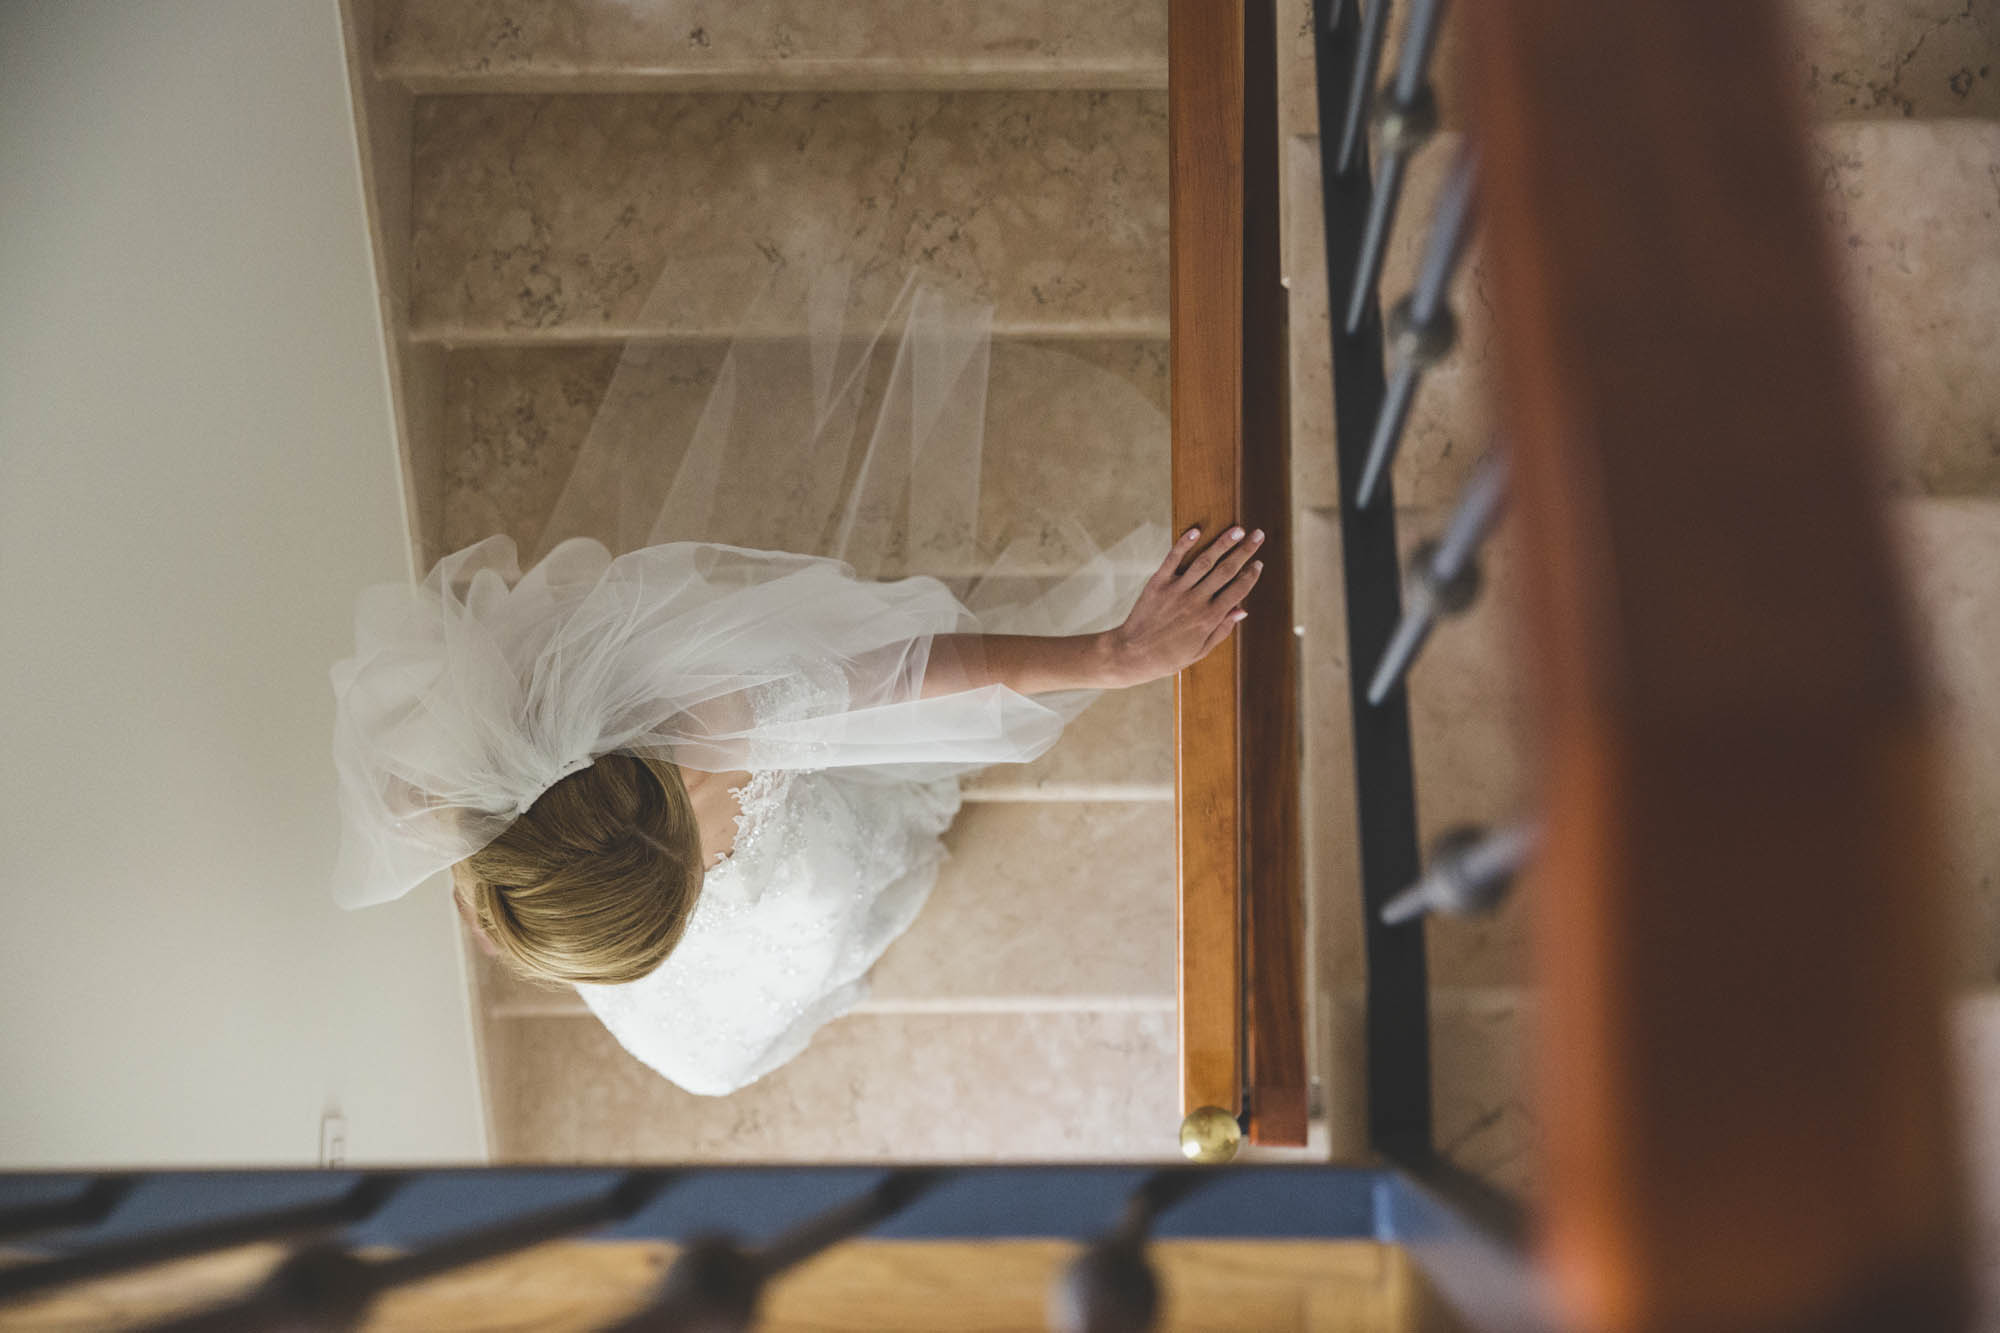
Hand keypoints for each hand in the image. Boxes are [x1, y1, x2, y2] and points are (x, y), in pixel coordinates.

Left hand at [1103, 525, 1265, 686]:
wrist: (1132, 655)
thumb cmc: (1169, 657)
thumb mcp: (1201, 650)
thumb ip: (1222, 629)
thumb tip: (1242, 610)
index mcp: (1209, 618)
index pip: (1237, 590)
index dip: (1251, 575)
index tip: (1259, 563)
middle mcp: (1196, 601)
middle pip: (1226, 570)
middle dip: (1245, 551)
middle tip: (1258, 535)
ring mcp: (1176, 590)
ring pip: (1205, 561)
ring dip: (1223, 543)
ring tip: (1237, 529)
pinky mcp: (1158, 583)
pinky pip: (1173, 559)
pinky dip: (1184, 544)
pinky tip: (1196, 531)